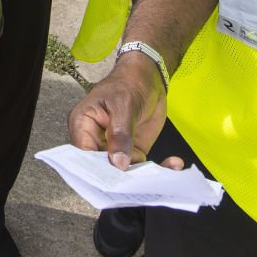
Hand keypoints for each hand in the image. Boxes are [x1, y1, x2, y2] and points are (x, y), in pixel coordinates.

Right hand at [69, 54, 171, 169]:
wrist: (149, 77)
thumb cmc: (128, 82)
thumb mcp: (124, 105)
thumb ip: (120, 134)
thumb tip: (118, 163)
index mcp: (83, 125)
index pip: (83, 155)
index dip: (97, 170)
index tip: (117, 178)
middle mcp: (95, 140)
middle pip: (102, 168)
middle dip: (123, 177)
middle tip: (144, 180)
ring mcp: (114, 148)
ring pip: (123, 172)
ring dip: (145, 175)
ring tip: (168, 168)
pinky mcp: (132, 151)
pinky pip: (141, 167)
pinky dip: (158, 169)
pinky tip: (174, 164)